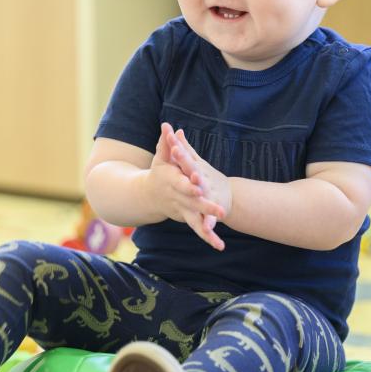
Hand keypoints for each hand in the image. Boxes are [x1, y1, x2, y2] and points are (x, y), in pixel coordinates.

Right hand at [151, 123, 224, 250]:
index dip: (190, 185)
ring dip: (208, 230)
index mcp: (172, 182)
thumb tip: (166, 125)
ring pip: (196, 221)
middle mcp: (177, 198)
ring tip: (219, 240)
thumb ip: (166, 143)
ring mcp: (182, 210)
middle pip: (194, 203)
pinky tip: (219, 245)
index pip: (182, 183)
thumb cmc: (158, 172)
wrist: (148, 197)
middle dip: (207, 208)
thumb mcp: (161, 157)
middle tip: (222, 212)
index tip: (199, 188)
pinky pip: (198, 229)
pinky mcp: (186, 218)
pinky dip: (208, 237)